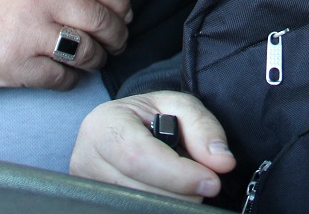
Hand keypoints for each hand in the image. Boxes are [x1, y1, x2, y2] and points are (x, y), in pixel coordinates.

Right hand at [0, 0, 131, 89]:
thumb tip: (107, 2)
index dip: (120, 2)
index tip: (126, 14)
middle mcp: (40, 1)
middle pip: (99, 19)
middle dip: (117, 35)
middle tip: (119, 43)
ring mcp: (30, 34)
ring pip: (87, 50)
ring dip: (98, 59)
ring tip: (95, 59)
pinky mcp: (20, 66)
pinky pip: (63, 77)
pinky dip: (72, 79)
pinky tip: (68, 75)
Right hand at [71, 91, 236, 202]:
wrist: (125, 127)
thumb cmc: (151, 115)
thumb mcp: (180, 106)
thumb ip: (203, 128)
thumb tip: (222, 161)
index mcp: (103, 125)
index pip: (139, 157)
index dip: (178, 174)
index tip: (211, 181)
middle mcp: (86, 158)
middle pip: (141, 191)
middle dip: (181, 191)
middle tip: (198, 178)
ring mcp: (87, 187)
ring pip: (139, 207)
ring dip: (171, 199)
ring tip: (176, 178)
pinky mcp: (95, 206)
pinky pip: (133, 212)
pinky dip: (158, 204)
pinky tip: (164, 190)